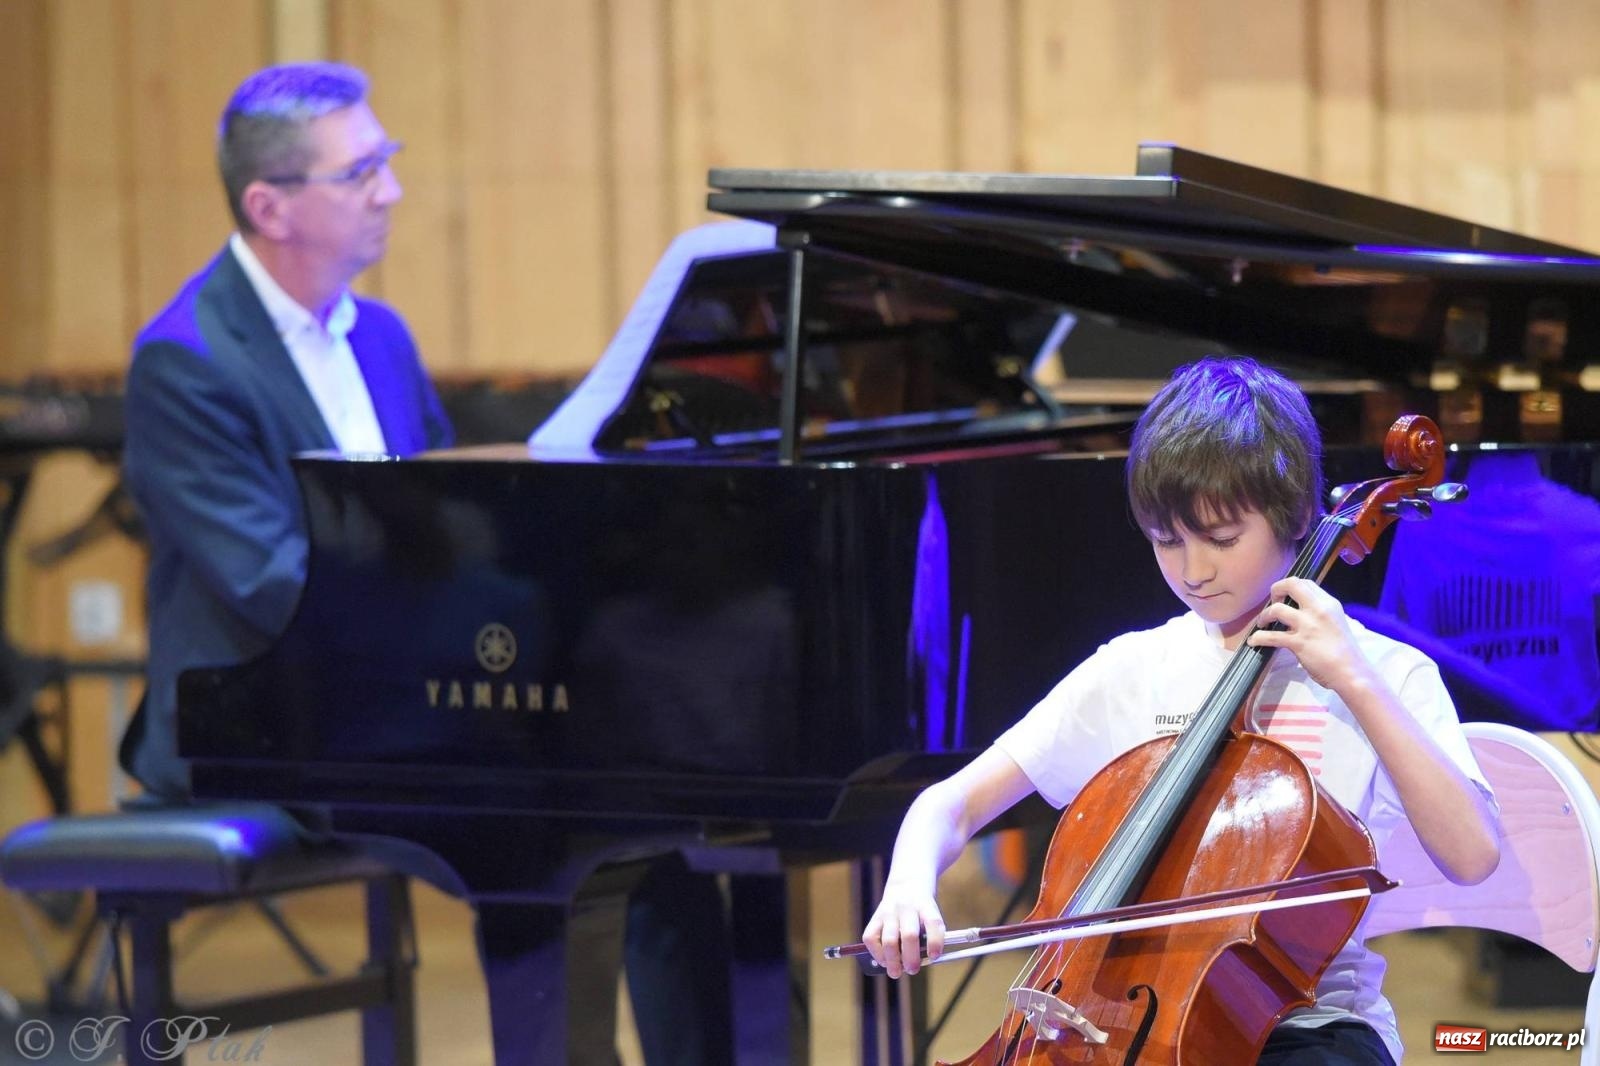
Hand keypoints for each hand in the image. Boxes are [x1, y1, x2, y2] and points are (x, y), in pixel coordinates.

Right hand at [861, 883, 945, 978]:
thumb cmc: (922, 910)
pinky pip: (871, 938)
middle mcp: (906, 908)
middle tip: (913, 969)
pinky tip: (884, 960)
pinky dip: (877, 954)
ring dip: (892, 961)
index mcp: (926, 907)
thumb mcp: (931, 915)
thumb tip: (920, 964)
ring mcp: (888, 912)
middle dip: (911, 958)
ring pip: (889, 940)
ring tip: (896, 972)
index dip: (935, 942)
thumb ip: (929, 937)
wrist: (906, 885)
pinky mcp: (875, 918)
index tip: (935, 956)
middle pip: (909, 935)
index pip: (933, 923)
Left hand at [1246, 577, 1371, 692]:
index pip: (1305, 583)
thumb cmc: (1345, 650)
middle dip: (1276, 589)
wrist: (1351, 672)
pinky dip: (1259, 637)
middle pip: (1292, 585)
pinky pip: (1271, 636)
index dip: (1290, 586)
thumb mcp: (1337, 622)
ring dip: (1264, 616)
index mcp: (1329, 603)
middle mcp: (1318, 610)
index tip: (1284, 596)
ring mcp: (1308, 626)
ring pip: (1277, 609)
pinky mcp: (1299, 643)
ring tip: (1262, 623)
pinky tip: (1254, 641)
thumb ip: (1320, 613)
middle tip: (1272, 601)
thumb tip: (1301, 610)